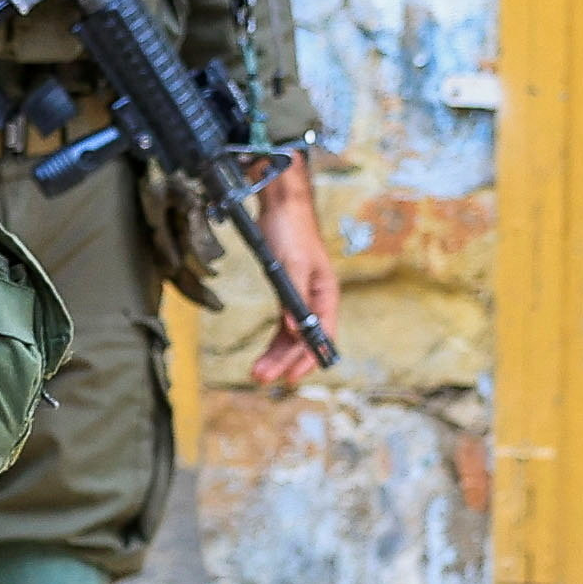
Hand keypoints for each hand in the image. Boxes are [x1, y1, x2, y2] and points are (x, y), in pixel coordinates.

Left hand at [245, 157, 342, 386]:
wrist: (280, 205)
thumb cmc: (291, 231)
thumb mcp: (292, 264)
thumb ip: (293, 298)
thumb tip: (292, 331)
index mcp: (325, 294)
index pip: (322, 335)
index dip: (308, 357)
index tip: (291, 377)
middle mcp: (316, 300)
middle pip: (303, 340)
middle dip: (284, 362)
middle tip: (261, 378)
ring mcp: (300, 298)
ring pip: (291, 336)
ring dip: (276, 356)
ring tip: (257, 373)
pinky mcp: (285, 292)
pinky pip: (282, 325)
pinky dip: (274, 341)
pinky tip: (265, 355)